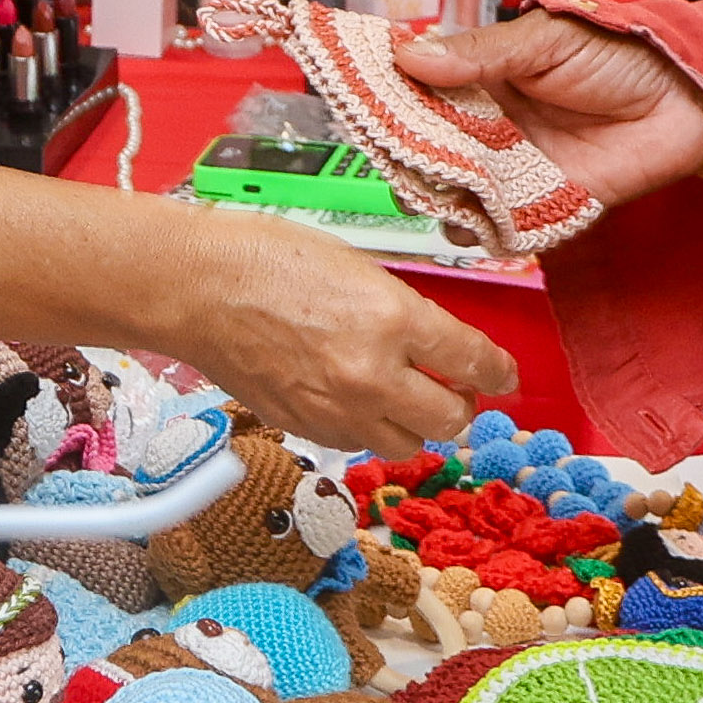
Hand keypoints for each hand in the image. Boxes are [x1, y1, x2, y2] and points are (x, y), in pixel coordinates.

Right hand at [166, 208, 520, 451]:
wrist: (199, 289)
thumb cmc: (269, 259)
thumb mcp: (359, 268)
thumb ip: (404, 313)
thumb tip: (437, 346)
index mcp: (393, 319)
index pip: (474, 361)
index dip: (498, 371)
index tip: (503, 374)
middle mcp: (372, 374)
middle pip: (451, 419)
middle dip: (461, 404)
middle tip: (454, 387)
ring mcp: (337, 408)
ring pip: (407, 444)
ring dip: (415, 424)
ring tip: (404, 397)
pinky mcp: (306, 427)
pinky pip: (358, 444)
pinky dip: (368, 428)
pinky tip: (355, 399)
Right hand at [394, 6, 702, 207]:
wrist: (688, 104)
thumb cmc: (623, 58)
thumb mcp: (545, 40)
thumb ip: (480, 53)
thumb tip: (410, 53)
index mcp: (481, 79)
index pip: (416, 90)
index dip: (384, 95)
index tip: (354, 94)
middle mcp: (487, 127)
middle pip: (422, 148)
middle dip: (401, 152)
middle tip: (390, 148)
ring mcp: (509, 170)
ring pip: (448, 192)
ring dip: (433, 193)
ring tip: (429, 184)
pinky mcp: (538, 209)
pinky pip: (492, 228)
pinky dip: (474, 230)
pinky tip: (464, 218)